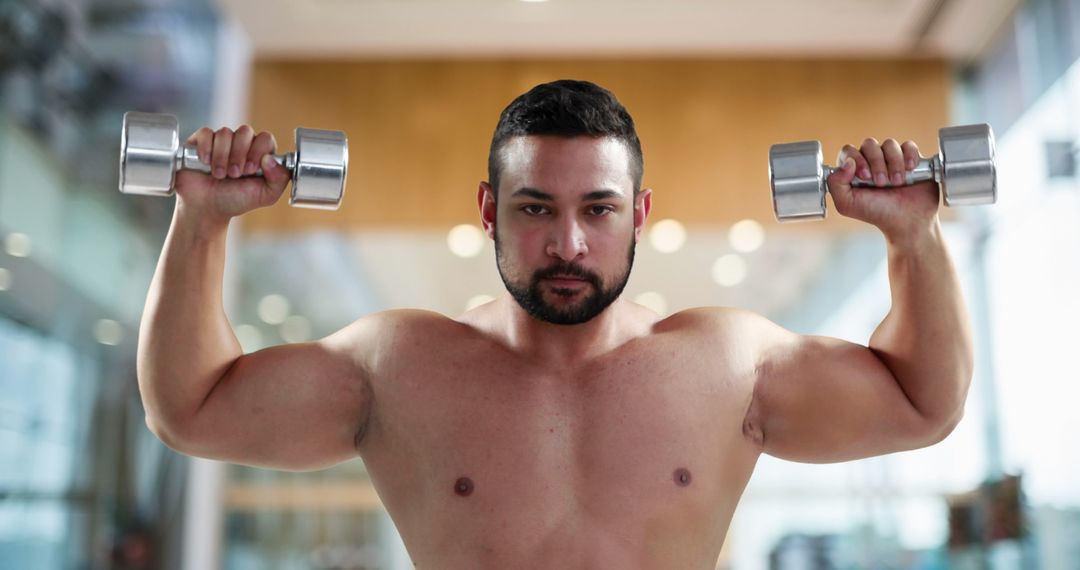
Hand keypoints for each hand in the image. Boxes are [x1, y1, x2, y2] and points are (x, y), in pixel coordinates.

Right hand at [175, 125, 291, 222]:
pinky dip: (206, 148)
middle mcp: (242, 144)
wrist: (207, 208)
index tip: (251, 170)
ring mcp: (222, 141)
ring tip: (219, 175)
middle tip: (234, 174)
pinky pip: (206, 133)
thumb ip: (279, 179)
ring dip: (222, 157)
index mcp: (260, 153)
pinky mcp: (201, 141)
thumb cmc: (236, 200)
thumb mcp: (265, 195)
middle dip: (239, 155)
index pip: (265, 138)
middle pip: (245, 131)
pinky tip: (206, 163)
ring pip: (225, 133)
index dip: (258, 151)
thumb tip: (271, 158)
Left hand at [826, 137, 939, 239]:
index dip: (856, 159)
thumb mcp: (847, 204)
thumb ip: (835, 183)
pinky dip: (909, 156)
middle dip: (876, 163)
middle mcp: (871, 162)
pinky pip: (908, 145)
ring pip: (889, 144)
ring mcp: (891, 159)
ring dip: (894, 163)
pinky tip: (910, 170)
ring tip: (898, 183)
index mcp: (853, 170)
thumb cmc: (877, 213)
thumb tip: (847, 162)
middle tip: (882, 183)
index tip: (865, 177)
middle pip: (869, 144)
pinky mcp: (910, 159)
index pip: (849, 151)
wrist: (907, 221)